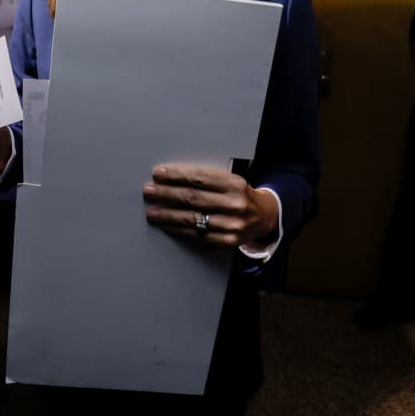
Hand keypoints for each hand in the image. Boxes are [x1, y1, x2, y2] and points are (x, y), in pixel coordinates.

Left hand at [142, 164, 278, 247]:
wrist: (265, 217)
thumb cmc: (240, 194)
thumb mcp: (231, 181)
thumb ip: (207, 180)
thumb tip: (172, 179)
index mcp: (235, 184)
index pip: (200, 177)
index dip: (177, 175)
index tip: (158, 174)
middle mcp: (235, 204)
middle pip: (194, 198)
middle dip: (167, 194)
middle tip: (149, 191)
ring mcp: (233, 224)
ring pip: (194, 219)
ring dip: (169, 215)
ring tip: (152, 212)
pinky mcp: (229, 241)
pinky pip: (199, 236)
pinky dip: (180, 230)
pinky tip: (167, 226)